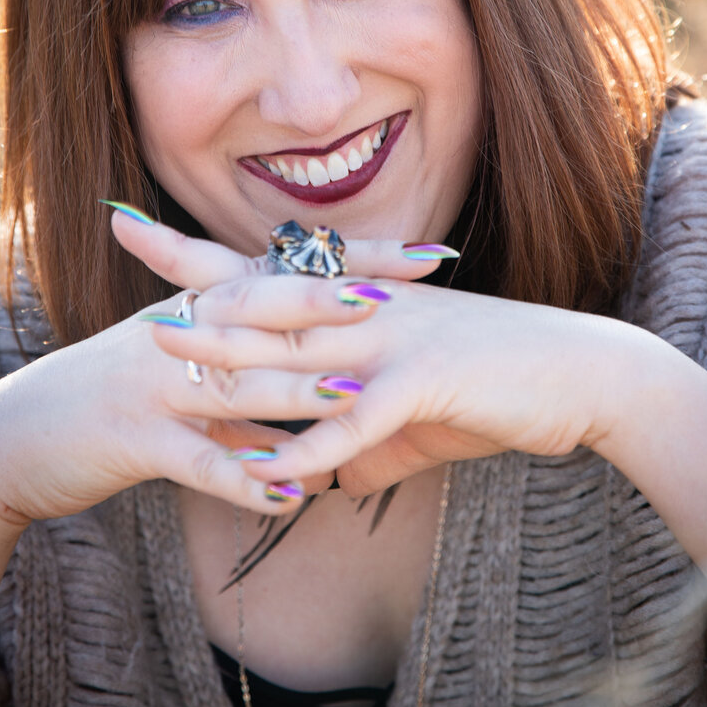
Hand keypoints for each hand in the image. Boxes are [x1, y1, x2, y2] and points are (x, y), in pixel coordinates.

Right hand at [0, 210, 438, 528]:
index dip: (356, 259)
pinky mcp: (134, 441)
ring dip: (294, 394)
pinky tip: (291, 497)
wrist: (24, 433)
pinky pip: (197, 461)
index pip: (290, 270)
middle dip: (324, 303)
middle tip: (389, 298)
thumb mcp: (183, 367)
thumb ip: (248, 372)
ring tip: (354, 401)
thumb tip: (317, 391)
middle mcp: (182, 332)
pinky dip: (244, 480)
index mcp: (202, 305)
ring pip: (234, 383)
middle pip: (261, 310)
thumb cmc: (116, 396)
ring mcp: (157, 384)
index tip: (422, 255)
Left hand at [113, 211, 629, 499]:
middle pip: (267, 293)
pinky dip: (310, 449)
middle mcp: (369, 309)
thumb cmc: (500, 385)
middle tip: (124, 248)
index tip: (139, 229)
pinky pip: (356, 421)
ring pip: (298, 349)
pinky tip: (269, 475)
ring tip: (170, 366)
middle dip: (194, 280)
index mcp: (363, 303)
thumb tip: (326, 476)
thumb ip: (366, 439)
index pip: (268, 269)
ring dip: (231, 361)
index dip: (201, 251)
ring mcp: (396, 340)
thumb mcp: (421, 409)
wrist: (581, 374)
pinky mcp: (428, 381)